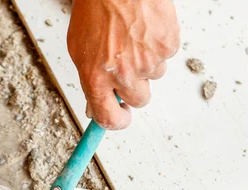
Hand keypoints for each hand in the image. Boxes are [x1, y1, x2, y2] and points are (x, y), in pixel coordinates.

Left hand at [67, 0, 179, 129]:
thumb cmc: (96, 9)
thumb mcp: (80, 49)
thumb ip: (90, 81)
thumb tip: (96, 108)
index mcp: (96, 77)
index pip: (109, 118)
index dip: (116, 121)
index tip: (120, 118)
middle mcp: (123, 73)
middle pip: (138, 101)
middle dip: (133, 88)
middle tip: (126, 64)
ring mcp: (147, 60)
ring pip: (153, 77)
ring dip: (146, 63)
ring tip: (133, 37)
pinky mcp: (167, 46)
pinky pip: (166, 57)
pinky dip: (157, 46)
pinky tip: (145, 29)